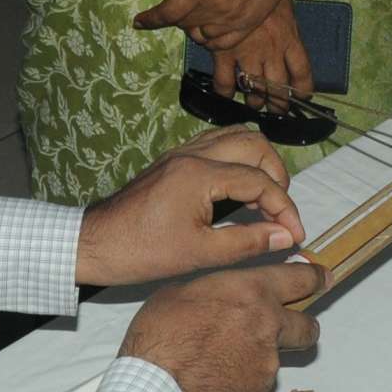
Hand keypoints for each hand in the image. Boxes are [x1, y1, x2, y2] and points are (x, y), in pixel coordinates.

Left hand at [78, 127, 305, 284]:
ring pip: (236, 137)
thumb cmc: (141, 252)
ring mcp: (181, 153)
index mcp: (199, 174)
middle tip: (280, 211)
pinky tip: (238, 190)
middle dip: (277, 175)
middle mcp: (192, 154)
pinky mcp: (173, 159)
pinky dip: (237, 160)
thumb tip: (285, 236)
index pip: (260, 180)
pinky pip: (217, 144)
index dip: (285, 208)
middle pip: (255, 144)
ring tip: (264, 199)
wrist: (96, 243)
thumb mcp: (200, 254)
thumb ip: (247, 242)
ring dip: (258, 163)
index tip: (295, 234)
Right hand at [117, 263, 323, 391]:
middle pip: (308, 326)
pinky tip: (216, 381)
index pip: (299, 279)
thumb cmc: (162, 335)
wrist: (158, 387)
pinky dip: (242, 381)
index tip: (323, 278)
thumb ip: (215, 289)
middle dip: (303, 326)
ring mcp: (267, 363)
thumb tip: (221, 292)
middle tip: (290, 328)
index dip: (314, 277)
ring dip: (260, 357)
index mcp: (251, 291)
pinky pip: (257, 384)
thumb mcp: (181, 292)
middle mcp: (269, 325)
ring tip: (225, 362)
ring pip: (277, 358)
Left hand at [134, 0, 310, 48]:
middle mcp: (216, 8)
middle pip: (183, 24)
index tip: (139, 21)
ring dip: (191, 28)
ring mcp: (233, 20)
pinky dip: (210, 38)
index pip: (168, 11)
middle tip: (174, 6)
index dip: (150, 18)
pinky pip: (221, 42)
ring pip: (201, 36)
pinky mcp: (248, 26)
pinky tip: (210, 26)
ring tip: (193, 14)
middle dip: (173, 18)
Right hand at [214, 5, 312, 104]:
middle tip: (276, 109)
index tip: (301, 96)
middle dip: (278, 104)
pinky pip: (224, 82)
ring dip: (255, 100)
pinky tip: (226, 94)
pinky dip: (225, 92)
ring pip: (254, 89)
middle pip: (278, 88)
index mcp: (289, 37)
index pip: (302, 72)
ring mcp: (247, 55)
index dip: (303, 89)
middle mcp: (271, 51)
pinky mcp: (223, 53)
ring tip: (254, 104)